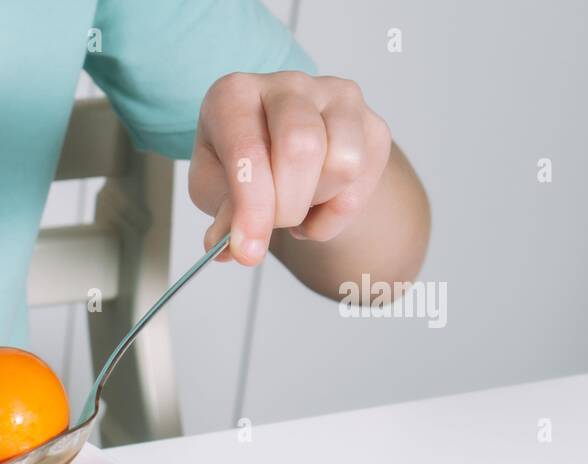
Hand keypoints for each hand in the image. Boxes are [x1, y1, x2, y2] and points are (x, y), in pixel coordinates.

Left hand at [190, 71, 391, 264]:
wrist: (281, 157)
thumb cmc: (240, 167)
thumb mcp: (215, 190)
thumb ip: (224, 215)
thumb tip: (231, 248)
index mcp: (235, 95)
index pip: (248, 151)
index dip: (251, 209)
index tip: (248, 253)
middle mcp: (287, 86)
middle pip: (302, 148)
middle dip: (287, 206)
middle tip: (273, 225)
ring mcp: (335, 99)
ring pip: (343, 163)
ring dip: (315, 204)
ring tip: (294, 206)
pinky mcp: (372, 123)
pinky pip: (363, 182)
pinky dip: (337, 213)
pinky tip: (316, 205)